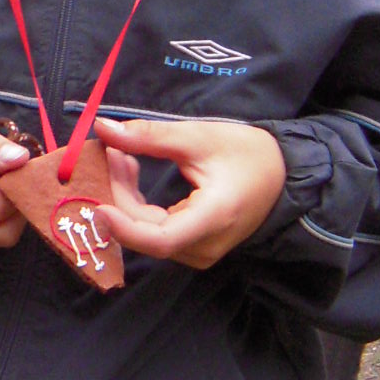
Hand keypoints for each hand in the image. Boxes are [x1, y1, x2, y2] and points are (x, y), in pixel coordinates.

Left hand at [92, 116, 285, 268]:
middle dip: (119, 193)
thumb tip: (102, 127)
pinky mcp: (194, 246)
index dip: (123, 228)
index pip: (160, 240)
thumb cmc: (246, 153)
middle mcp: (205, 245)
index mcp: (213, 218)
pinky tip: (132, 172)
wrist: (282, 175)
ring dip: (126, 196)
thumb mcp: (198, 137)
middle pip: (146, 232)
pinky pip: (156, 230)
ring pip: (147, 232)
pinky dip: (138, 203)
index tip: (97, 203)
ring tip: (121, 156)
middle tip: (110, 151)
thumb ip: (149, 136)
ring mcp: (199, 251)